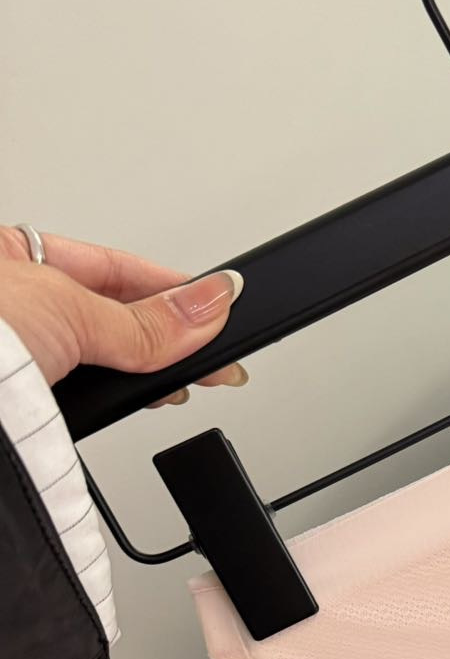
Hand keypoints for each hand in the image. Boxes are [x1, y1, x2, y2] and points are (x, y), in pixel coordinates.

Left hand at [0, 227, 246, 405]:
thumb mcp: (70, 312)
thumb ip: (147, 319)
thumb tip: (212, 304)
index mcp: (12, 258)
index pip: (114, 268)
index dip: (172, 288)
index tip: (220, 304)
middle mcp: (13, 304)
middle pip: (115, 316)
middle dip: (168, 336)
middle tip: (214, 354)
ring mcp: (18, 356)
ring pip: (104, 359)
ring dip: (146, 373)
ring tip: (181, 382)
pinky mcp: (23, 400)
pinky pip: (88, 395)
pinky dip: (119, 400)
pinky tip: (141, 399)